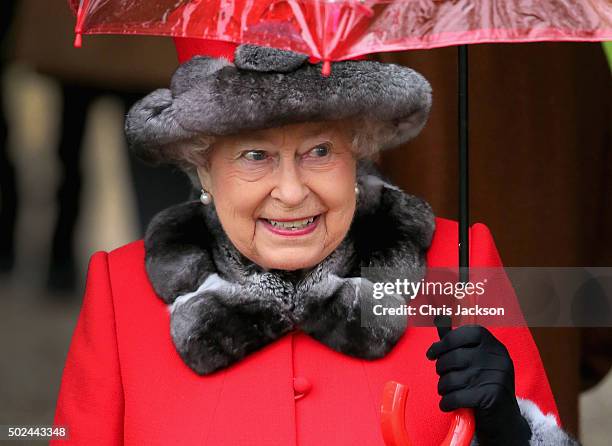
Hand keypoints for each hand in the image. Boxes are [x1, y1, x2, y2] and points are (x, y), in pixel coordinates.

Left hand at [426, 324, 531, 445]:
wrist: (505, 420)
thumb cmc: (484, 384)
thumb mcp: (477, 360)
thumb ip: (458, 341)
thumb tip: (440, 317)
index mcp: (494, 345)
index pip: (465, 333)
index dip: (444, 342)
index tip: (432, 353)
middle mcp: (497, 358)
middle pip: (453, 357)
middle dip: (441, 369)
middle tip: (442, 376)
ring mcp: (495, 377)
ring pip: (451, 379)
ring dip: (443, 388)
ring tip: (447, 391)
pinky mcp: (490, 397)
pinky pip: (455, 397)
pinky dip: (446, 403)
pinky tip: (448, 404)